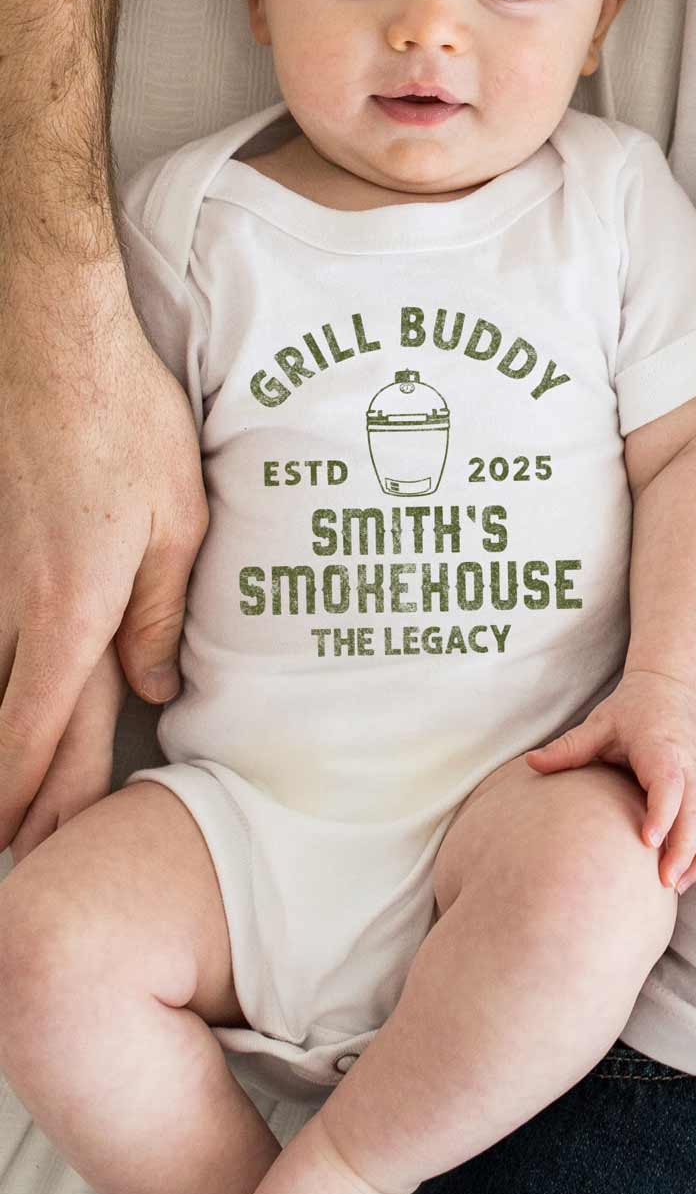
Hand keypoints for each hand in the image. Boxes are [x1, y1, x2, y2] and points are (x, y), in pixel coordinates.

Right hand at [1, 274, 208, 850]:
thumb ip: (159, 613)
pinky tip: (3, 704)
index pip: (50, 731)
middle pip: (6, 728)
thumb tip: (153, 690)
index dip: (46, 795)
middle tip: (19, 850)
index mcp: (73, 608)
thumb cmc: (126, 421)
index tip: (43, 842)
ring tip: (3, 806)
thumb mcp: (179, 517)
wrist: (49, 343)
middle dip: (12, 798)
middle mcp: (12, 607)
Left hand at [524, 670, 695, 891]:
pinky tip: (686, 878)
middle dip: (684, 848)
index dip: (662, 811)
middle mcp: (691, 764)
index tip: (647, 842)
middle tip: (663, 883)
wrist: (678, 688)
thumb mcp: (601, 722)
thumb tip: (531, 763)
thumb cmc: (635, 709)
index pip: (669, 783)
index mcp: (663, 747)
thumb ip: (570, 746)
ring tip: (676, 888)